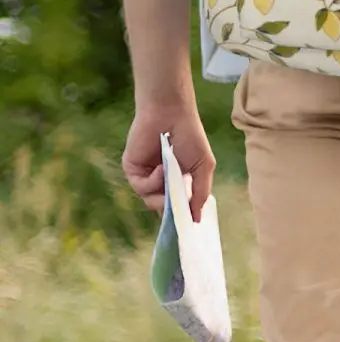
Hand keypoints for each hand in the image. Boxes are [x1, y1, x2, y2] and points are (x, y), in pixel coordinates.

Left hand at [123, 103, 214, 223]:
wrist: (171, 114)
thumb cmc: (191, 136)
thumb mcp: (203, 166)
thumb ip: (200, 193)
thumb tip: (197, 219)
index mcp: (177, 180)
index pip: (176, 206)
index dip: (180, 216)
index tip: (186, 227)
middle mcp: (160, 181)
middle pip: (162, 208)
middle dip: (171, 210)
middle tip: (178, 209)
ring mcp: (145, 176)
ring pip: (150, 201)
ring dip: (163, 193)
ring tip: (172, 176)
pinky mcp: (132, 170)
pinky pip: (141, 187)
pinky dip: (153, 181)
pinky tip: (162, 167)